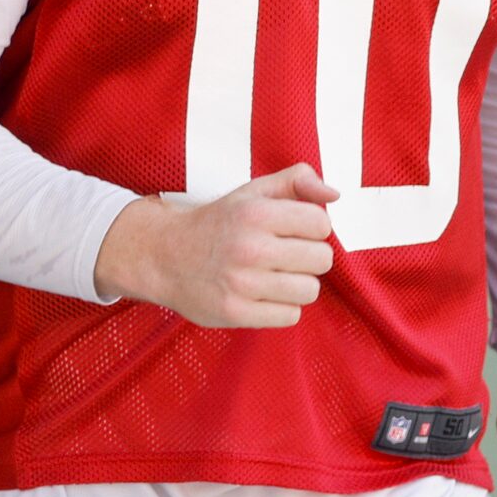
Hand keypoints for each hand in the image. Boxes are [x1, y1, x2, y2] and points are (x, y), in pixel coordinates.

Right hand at [93, 165, 339, 328]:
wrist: (162, 255)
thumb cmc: (217, 223)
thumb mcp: (252, 192)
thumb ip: (297, 181)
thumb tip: (334, 195)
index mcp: (255, 213)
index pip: (321, 224)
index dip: (312, 228)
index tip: (292, 230)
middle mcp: (248, 248)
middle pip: (322, 259)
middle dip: (308, 257)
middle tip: (284, 255)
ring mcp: (241, 283)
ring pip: (310, 290)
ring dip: (297, 284)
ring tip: (273, 276)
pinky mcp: (235, 312)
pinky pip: (290, 316)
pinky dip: (281, 307)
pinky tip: (262, 295)